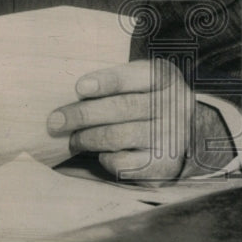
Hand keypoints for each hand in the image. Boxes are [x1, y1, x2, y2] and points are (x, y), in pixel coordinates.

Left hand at [47, 59, 199, 183]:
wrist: (186, 134)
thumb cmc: (145, 100)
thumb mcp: (138, 81)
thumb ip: (112, 82)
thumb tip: (65, 93)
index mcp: (164, 78)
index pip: (137, 76)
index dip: (107, 82)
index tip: (79, 88)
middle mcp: (173, 106)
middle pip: (122, 108)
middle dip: (82, 114)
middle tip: (54, 121)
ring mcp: (171, 137)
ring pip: (118, 136)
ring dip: (86, 138)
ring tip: (71, 138)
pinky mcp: (163, 166)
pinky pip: (123, 162)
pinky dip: (103, 157)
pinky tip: (99, 153)